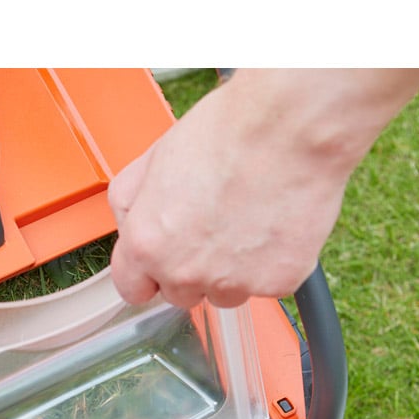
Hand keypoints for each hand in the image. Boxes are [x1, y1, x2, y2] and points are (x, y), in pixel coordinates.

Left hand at [109, 69, 418, 307]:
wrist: (289, 124)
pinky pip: (269, 284)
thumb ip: (130, 206)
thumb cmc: (226, 132)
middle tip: (215, 226)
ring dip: (233, 270)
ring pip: (225, 294)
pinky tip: (276, 223)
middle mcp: (185, 272)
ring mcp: (232, 282)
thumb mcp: (152, 161)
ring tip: (249, 220)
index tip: (160, 266)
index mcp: (147, 245)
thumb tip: (129, 228)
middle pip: (180, 294)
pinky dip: (275, 262)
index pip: (133, 290)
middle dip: (192, 269)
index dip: (147, 275)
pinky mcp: (277, 282)